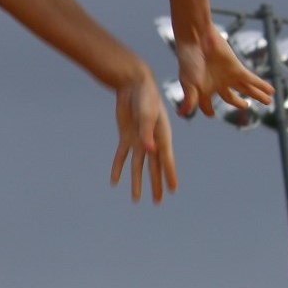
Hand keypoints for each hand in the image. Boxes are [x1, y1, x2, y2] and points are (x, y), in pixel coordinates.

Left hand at [111, 70, 176, 202]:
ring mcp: (138, 140)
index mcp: (162, 137)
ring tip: (136, 199)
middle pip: (153, 167)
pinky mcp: (126, 137)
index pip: (166, 160)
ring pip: (137, 166)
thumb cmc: (145, 97)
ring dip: (137, 182)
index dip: (169, 175)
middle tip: (158, 202)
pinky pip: (121, 156)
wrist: (133, 85)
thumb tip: (149, 150)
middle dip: (155, 185)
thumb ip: (147, 132)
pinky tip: (114, 181)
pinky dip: (117, 168)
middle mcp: (152, 142)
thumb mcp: (147, 114)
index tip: (173, 190)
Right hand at [175, 30, 273, 118]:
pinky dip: (262, 86)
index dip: (208, 110)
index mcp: (203, 89)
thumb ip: (189, 99)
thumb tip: (182, 114)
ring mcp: (228, 76)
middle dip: (239, 103)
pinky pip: (253, 80)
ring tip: (268, 101)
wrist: (197, 39)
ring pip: (246, 89)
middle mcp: (217, 84)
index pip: (206, 105)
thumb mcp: (188, 82)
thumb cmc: (189, 60)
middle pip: (231, 97)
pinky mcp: (237, 68)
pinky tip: (272, 91)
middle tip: (245, 106)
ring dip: (257, 95)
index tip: (211, 114)